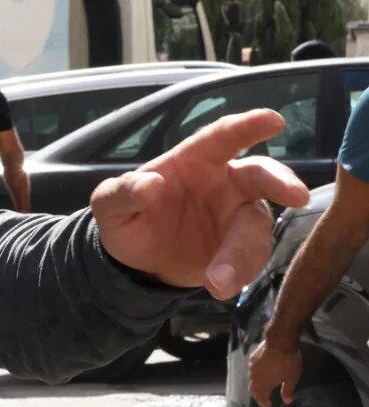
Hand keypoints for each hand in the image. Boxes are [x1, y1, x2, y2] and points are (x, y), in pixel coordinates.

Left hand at [92, 110, 308, 299]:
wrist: (135, 262)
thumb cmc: (128, 217)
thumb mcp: (109, 205)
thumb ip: (123, 192)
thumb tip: (149, 183)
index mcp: (194, 160)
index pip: (222, 137)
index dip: (247, 126)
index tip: (273, 120)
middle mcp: (225, 183)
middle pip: (260, 175)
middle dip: (280, 182)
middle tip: (296, 196)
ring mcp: (237, 216)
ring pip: (256, 227)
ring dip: (242, 254)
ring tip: (218, 281)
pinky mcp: (242, 248)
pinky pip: (252, 258)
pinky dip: (239, 273)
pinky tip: (220, 287)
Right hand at [246, 333, 301, 406]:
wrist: (280, 342)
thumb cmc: (287, 362)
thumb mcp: (291, 378)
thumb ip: (288, 391)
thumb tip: (288, 401)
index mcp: (264, 384)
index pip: (260, 397)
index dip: (263, 402)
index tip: (268, 405)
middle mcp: (255, 377)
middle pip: (253, 389)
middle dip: (257, 395)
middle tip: (262, 397)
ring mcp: (252, 366)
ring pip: (251, 378)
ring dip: (256, 383)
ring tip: (262, 384)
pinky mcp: (253, 357)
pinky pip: (252, 368)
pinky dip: (256, 373)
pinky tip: (261, 370)